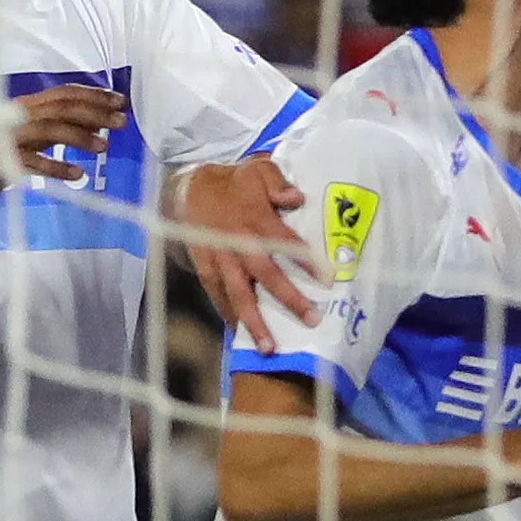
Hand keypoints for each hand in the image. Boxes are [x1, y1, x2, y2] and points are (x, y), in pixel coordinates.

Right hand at [0, 83, 127, 182]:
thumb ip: (63, 126)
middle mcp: (18, 116)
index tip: (119, 100)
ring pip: (48, 129)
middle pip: (60, 108)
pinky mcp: (2, 161)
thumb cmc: (1, 152)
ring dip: (79, 136)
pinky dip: (55, 166)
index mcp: (27, 107)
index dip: (93, 95)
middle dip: (94, 112)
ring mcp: (10, 137)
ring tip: (104, 146)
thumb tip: (98, 122)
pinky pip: (32, 162)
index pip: (63, 93)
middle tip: (121, 122)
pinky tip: (77, 174)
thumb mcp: (36, 136)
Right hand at [171, 158, 325, 354]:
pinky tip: (241, 335)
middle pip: (266, 276)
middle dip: (288, 299)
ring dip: (254, 322)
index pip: (286, 243)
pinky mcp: (205, 267)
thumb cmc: (237, 182)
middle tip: (311, 320)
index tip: (328, 280)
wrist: (192, 188)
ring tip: (270, 349)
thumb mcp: (257, 171)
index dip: (306, 261)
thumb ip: (277, 182)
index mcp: (256, 220)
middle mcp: (239, 244)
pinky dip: (229, 315)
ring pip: (239, 294)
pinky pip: (217, 295)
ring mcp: (220, 259)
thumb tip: (297, 197)